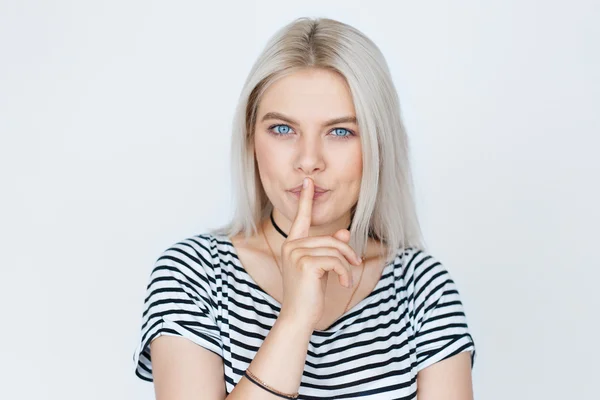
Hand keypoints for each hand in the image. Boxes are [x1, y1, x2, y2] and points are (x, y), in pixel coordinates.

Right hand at [277, 177, 362, 329]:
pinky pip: (336, 260)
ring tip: (347, 278)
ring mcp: (296, 254)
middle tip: (355, 264)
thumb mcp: (322, 268)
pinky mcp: (306, 264)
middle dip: (346, 252)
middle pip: (329, 239)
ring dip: (347, 265)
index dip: (306, 200)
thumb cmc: (308, 294)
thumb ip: (331, 249)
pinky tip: (344, 284)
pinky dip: (345, 272)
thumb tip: (344, 233)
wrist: (298, 317)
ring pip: (334, 249)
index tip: (309, 183)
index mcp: (292, 244)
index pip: (301, 218)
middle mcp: (291, 246)